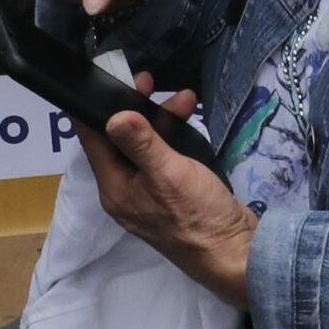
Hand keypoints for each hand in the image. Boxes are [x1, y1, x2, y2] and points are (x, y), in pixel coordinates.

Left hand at [79, 88, 252, 307]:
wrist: (235, 251)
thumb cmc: (197, 214)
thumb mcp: (168, 173)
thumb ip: (140, 143)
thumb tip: (112, 116)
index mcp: (115, 189)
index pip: (93, 142)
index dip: (96, 108)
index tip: (106, 77)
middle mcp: (126, 192)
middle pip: (120, 142)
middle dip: (135, 109)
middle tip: (148, 80)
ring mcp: (149, 195)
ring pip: (145, 147)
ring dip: (161, 121)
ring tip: (185, 97)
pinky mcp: (172, 194)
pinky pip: (164, 157)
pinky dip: (174, 137)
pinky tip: (189, 120)